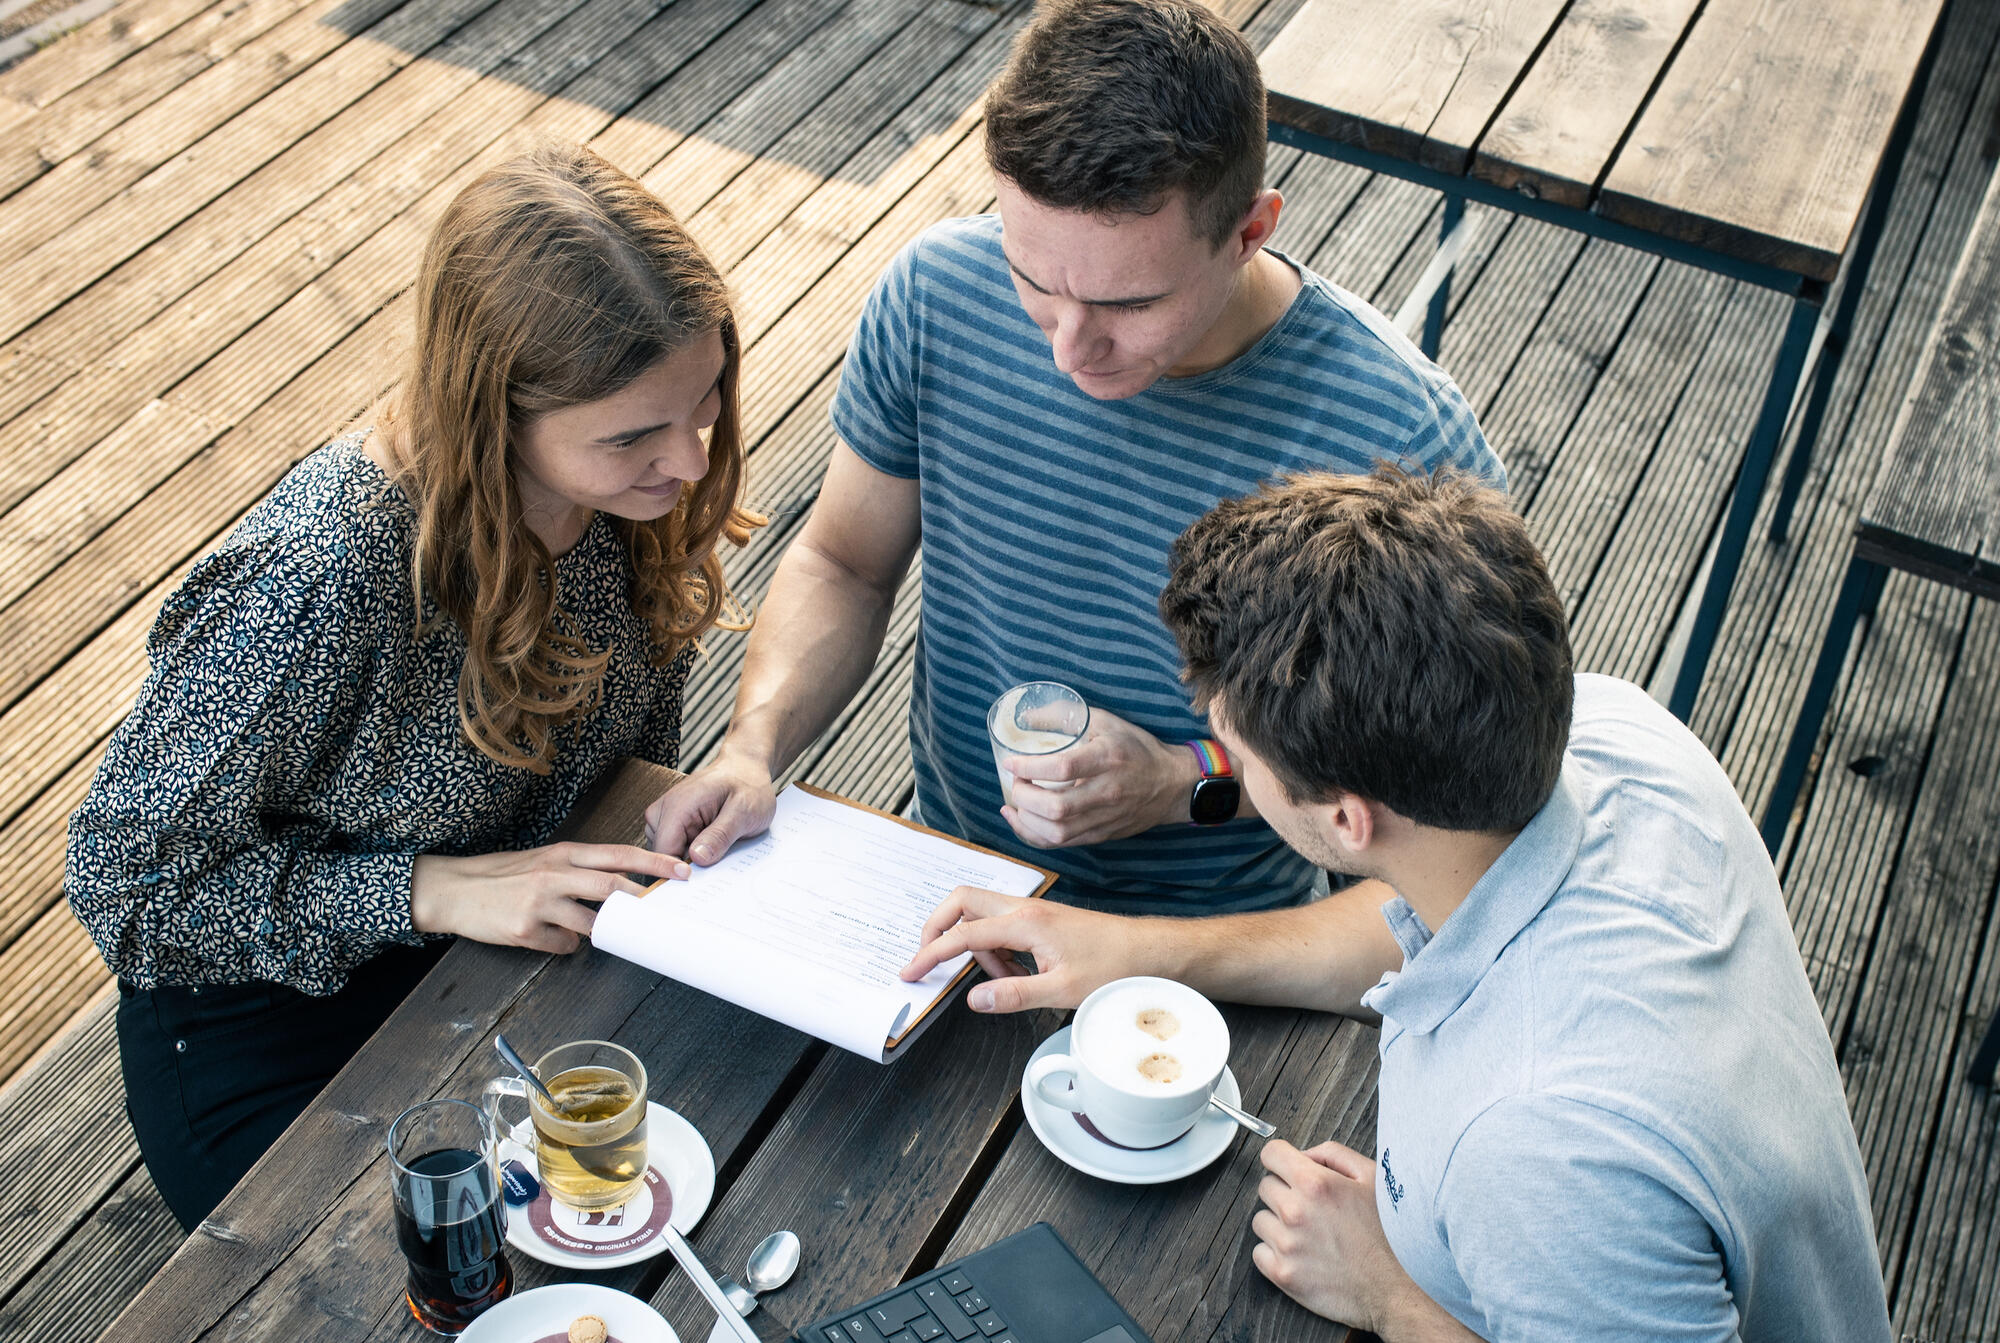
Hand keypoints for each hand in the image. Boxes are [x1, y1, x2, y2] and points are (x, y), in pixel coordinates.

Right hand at [409, 843, 688, 953]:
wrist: (453, 889)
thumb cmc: (502, 874)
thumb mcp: (542, 859)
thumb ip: (578, 867)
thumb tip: (620, 883)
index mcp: (562, 853)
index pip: (618, 855)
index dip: (653, 863)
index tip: (681, 870)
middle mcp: (553, 874)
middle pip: (611, 887)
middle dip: (642, 900)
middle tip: (662, 910)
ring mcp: (539, 903)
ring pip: (589, 923)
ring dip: (598, 930)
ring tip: (593, 929)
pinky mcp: (524, 930)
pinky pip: (562, 945)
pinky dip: (564, 945)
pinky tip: (549, 937)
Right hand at [645, 751, 778, 864]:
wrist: (746, 769)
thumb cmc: (748, 786)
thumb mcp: (744, 812)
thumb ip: (720, 835)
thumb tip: (697, 858)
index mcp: (678, 806)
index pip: (663, 852)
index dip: (680, 871)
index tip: (701, 881)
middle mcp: (663, 810)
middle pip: (662, 855)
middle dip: (687, 866)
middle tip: (717, 862)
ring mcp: (664, 816)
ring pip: (667, 854)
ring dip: (690, 858)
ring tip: (717, 847)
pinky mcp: (670, 822)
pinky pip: (674, 847)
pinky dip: (691, 851)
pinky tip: (711, 844)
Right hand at [897, 886, 1154, 1011]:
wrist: (1147, 951)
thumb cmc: (1114, 967)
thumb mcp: (1061, 992)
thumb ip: (1014, 995)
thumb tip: (974, 998)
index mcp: (1024, 922)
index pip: (962, 934)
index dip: (931, 954)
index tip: (911, 970)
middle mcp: (1024, 908)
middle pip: (962, 901)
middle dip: (938, 928)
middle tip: (928, 959)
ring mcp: (1032, 910)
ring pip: (981, 914)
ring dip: (975, 945)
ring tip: (1002, 980)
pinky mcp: (1041, 919)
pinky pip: (1001, 925)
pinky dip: (995, 948)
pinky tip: (1018, 974)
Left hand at [1001, 706, 1197, 847]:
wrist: (1172, 784)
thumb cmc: (1136, 749)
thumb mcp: (1105, 721)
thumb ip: (1065, 715)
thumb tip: (1026, 716)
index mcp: (1107, 759)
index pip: (1062, 768)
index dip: (1029, 768)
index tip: (1011, 762)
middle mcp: (1107, 792)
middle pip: (1057, 808)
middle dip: (1024, 798)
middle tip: (1015, 784)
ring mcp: (1105, 818)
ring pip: (1058, 833)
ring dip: (1026, 822)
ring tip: (1014, 806)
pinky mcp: (1102, 834)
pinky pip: (1064, 843)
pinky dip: (1037, 836)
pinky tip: (1023, 822)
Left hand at [1253, 1140, 1460, 1338]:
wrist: (1399, 1291)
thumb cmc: (1390, 1235)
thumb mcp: (1372, 1178)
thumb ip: (1334, 1154)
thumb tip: (1303, 1155)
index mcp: (1315, 1183)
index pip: (1271, 1153)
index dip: (1282, 1160)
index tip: (1290, 1170)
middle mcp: (1295, 1211)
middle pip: (1265, 1186)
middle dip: (1285, 1192)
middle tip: (1312, 1209)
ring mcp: (1287, 1245)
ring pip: (1261, 1220)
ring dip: (1279, 1224)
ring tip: (1311, 1235)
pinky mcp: (1283, 1274)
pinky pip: (1259, 1252)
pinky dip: (1275, 1253)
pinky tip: (1302, 1255)